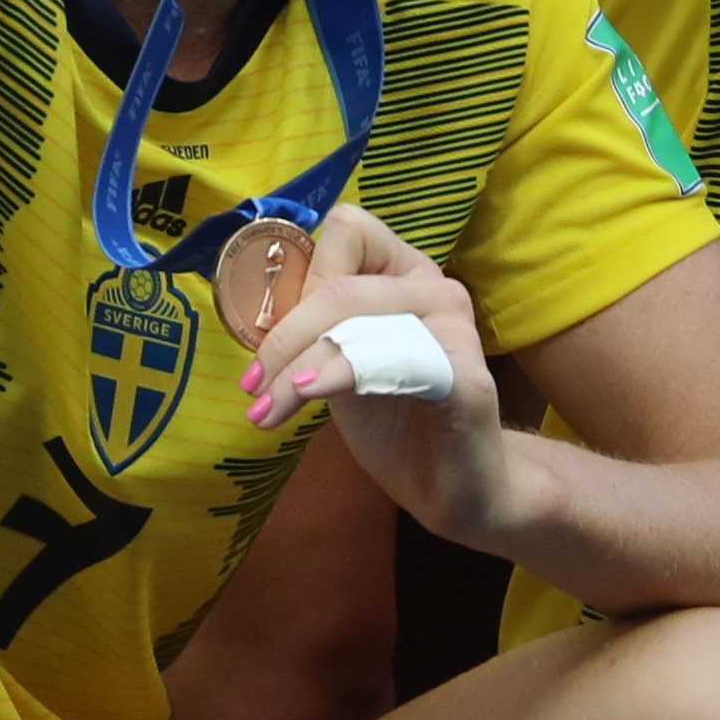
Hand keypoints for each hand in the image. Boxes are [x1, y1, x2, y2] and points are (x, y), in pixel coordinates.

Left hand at [238, 203, 509, 530]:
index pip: (347, 230)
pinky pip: (392, 363)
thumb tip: (255, 307)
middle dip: (285, 339)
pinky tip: (312, 396)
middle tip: (253, 388)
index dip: (299, 277)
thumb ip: (316, 328)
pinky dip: (341, 375)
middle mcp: (437, 289)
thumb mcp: (343, 364)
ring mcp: (457, 330)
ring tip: (267, 409)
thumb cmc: (396, 421)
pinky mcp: (466, 379)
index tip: (264, 335)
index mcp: (406, 274)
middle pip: (339, 287)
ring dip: (299, 369)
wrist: (456, 489)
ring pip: (356, 324)